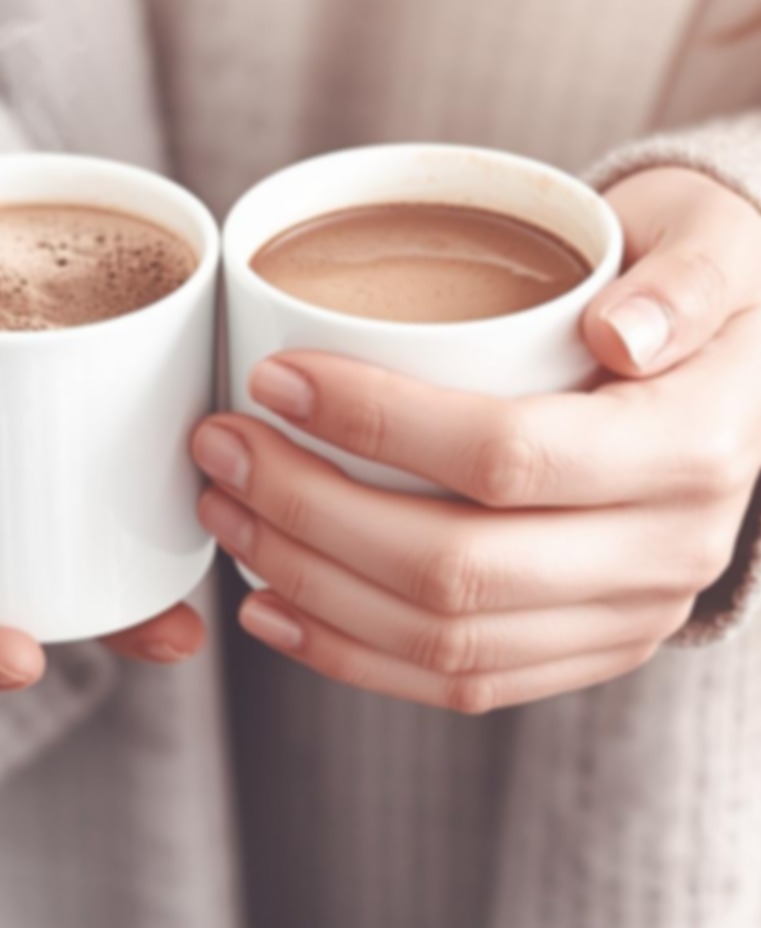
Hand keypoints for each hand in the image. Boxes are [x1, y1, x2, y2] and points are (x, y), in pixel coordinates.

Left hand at [194, 167, 760, 711]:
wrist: (740, 374)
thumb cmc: (699, 282)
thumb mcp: (711, 245)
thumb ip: (678, 280)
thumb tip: (620, 336)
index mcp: (692, 448)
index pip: (508, 454)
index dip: (376, 424)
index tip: (274, 377)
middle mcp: (663, 552)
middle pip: (456, 567)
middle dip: (309, 510)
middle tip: (219, 446)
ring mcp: (626, 616)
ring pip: (444, 640)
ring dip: (310, 583)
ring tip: (223, 513)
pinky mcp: (586, 648)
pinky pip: (461, 682)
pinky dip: (353, 653)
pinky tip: (273, 608)